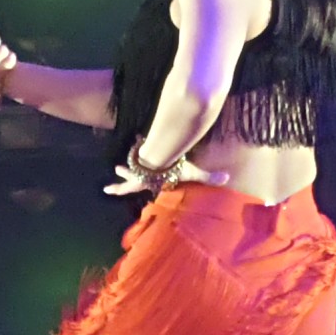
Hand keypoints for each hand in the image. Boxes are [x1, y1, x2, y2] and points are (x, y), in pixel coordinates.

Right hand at [106, 148, 225, 198]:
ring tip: (116, 169)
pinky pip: (133, 156)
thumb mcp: (193, 172)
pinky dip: (133, 151)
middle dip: (120, 187)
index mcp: (156, 185)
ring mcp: (138, 171)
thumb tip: (227, 178)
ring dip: (124, 171)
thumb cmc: (175, 168)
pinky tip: (133, 142)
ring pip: (129, 171)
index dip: (152, 188)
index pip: (153, 189)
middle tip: (108, 188)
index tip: (153, 191)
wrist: (158, 159)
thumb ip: (209, 176)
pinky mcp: (136, 160)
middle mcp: (144, 180)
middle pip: (130, 185)